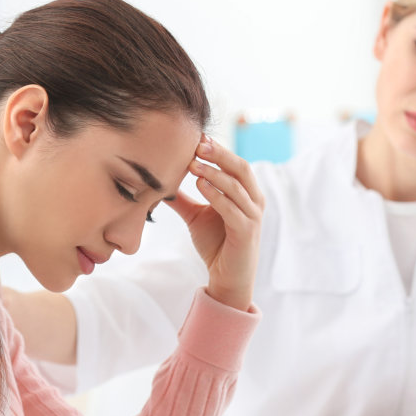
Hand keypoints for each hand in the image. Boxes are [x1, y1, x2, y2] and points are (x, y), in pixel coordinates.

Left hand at [165, 136, 263, 311]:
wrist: (227, 278)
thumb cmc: (216, 245)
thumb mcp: (196, 216)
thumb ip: (183, 199)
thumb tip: (160, 183)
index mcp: (246, 193)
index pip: (234, 163)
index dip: (217, 149)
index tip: (196, 137)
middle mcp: (254, 201)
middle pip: (240, 168)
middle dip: (219, 154)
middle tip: (198, 143)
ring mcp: (252, 216)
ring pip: (237, 186)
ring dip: (215, 172)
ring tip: (194, 164)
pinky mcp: (246, 232)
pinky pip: (232, 209)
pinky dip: (217, 195)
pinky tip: (200, 186)